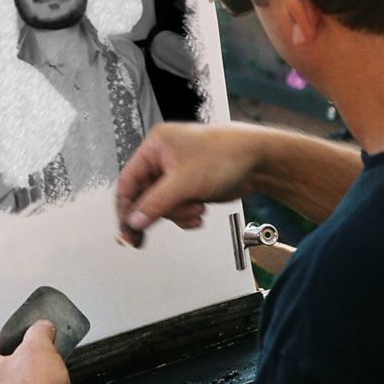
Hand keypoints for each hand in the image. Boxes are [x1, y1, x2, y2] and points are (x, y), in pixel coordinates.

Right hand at [116, 122, 262, 246]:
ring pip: (162, 205)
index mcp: (155, 146)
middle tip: (146, 236)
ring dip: (178, 213)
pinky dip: (186, 214)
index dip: (125, 207)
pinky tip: (199, 212)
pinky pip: (177, 207)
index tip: (126, 230)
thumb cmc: (226, 154)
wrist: (258, 160)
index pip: (128, 180)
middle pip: (144, 196)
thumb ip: (156, 203)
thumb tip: (134, 221)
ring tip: (196, 209)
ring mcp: (176, 172)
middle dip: (159, 211)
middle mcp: (163, 158)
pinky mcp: (189, 185)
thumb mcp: (185, 182)